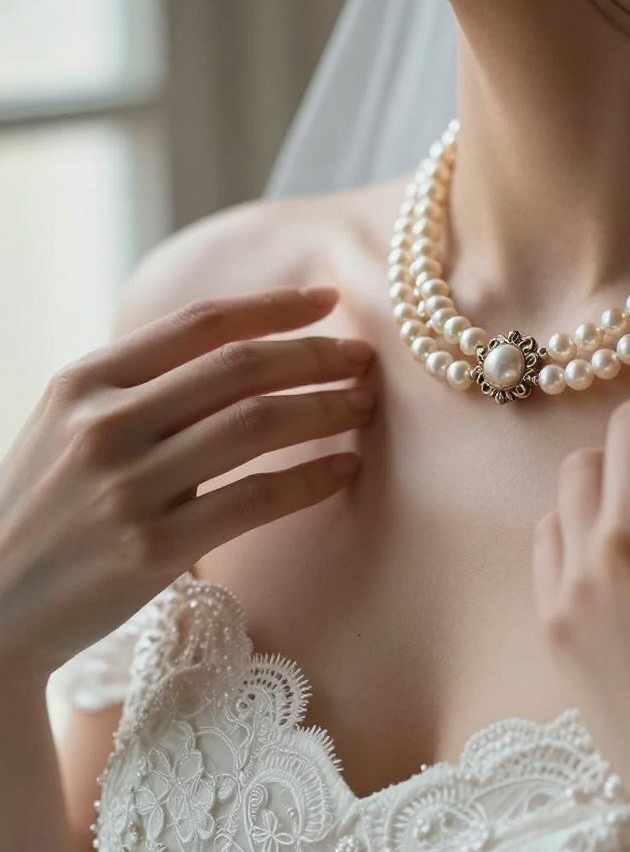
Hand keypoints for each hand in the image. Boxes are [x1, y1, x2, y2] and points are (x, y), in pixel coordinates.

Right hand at [0, 286, 376, 681]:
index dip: (274, 306)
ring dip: (325, 408)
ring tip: (363, 404)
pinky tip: (345, 468)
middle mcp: (104, 423)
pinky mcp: (153, 549)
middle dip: (315, 356)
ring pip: (257, 424)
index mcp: (86, 381)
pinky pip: (257, 498)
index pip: (200, 322)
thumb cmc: (45, 507)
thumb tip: (241, 345)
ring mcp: (128, 487)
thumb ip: (139, 384)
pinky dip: (312, 478)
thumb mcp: (67, 425)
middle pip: (240, 367)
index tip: (329, 302)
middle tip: (363, 359)